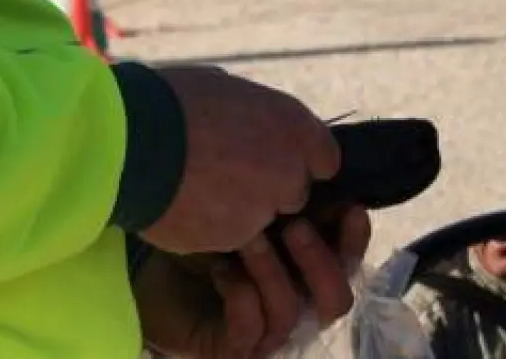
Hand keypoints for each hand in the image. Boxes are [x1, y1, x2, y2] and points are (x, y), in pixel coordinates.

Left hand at [134, 206, 372, 358]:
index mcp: (307, 266)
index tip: (349, 207)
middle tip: (295, 227)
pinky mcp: (235, 347)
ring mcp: (266, 331)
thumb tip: (323, 165)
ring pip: (292, 312)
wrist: (149, 263)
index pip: (348, 259)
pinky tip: (220, 269)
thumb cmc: (204, 225)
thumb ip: (291, 188)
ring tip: (248, 240)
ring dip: (272, 271)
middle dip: (321, 262)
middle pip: (337, 300)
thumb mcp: (252, 200)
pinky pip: (252, 330)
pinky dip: (241, 295)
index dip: (355, 239)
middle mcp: (295, 303)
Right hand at [140, 65, 341, 254]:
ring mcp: (265, 207)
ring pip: (261, 218)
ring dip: (238, 210)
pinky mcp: (236, 236)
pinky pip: (230, 236)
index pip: (325, 157)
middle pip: (294, 192)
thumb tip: (251, 121)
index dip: (299, 160)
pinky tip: (184, 205)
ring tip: (197, 187)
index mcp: (293, 124)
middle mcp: (290, 168)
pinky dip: (212, 227)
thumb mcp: (226, 90)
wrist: (130, 142)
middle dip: (268, 188)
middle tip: (226, 174)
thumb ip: (254, 114)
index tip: (275, 159)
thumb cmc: (171, 102)